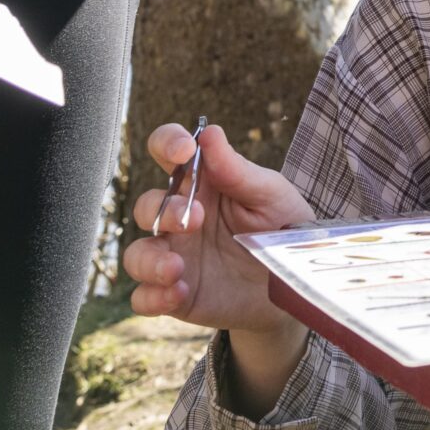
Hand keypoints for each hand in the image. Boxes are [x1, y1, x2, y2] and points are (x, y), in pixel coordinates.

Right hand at [124, 122, 317, 337]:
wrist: (293, 284)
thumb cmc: (282, 228)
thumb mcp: (269, 195)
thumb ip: (237, 169)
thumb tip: (209, 132)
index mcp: (202, 184)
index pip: (168, 152)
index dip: (167, 143)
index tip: (183, 149)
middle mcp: (180, 218)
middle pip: (147, 205)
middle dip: (162, 210)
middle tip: (195, 219)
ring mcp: (175, 256)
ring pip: (136, 254)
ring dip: (149, 259)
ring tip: (176, 267)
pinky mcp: (176, 295)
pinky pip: (144, 297)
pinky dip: (153, 296)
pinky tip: (179, 292)